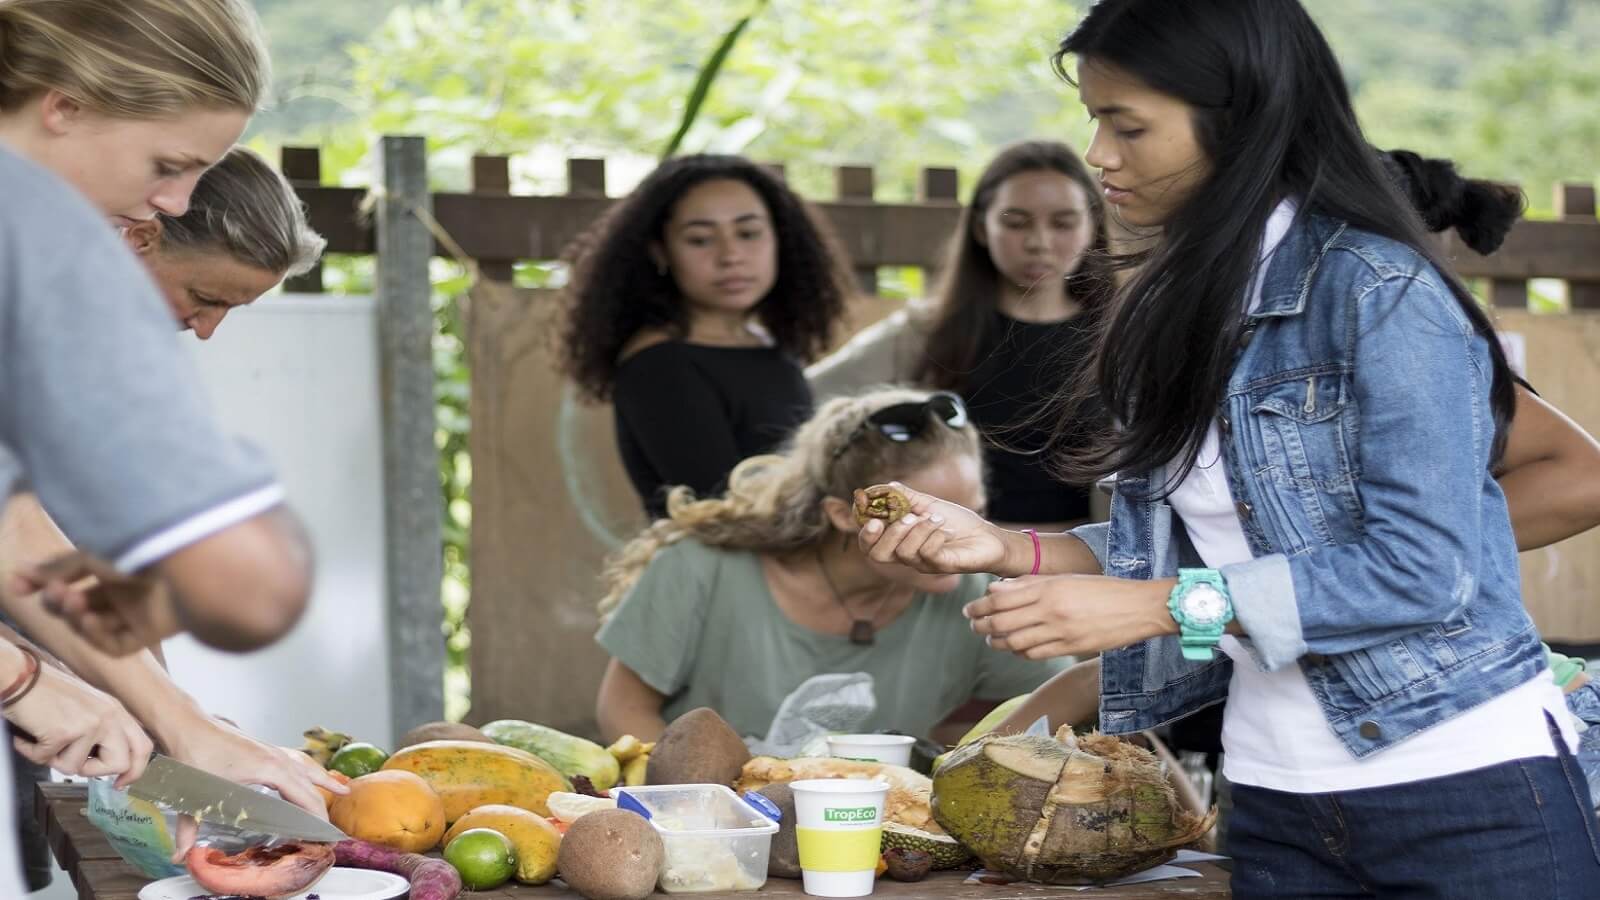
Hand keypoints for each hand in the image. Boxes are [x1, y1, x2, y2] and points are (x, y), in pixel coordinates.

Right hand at [5, 654, 152, 786]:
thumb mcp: (89, 708)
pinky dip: (32, 751)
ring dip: (54, 759)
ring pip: (76, 768)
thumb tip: (108, 764)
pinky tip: (29, 735)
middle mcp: (109, 716)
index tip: (120, 783)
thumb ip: (104, 732)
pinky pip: (47, 760)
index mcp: (116, 711)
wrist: (20, 677)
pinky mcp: (65, 731)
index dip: (134, 771)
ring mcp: (90, 724)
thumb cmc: (47, 693)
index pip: (142, 747)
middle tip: (73, 761)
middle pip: (120, 764)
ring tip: (45, 738)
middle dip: (92, 771)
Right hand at [9, 551, 179, 655]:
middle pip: (80, 605)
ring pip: (94, 625)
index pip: (72, 579)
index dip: (44, 583)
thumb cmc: (141, 550)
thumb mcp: (93, 554)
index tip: (15, 586)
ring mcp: (139, 613)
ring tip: (72, 602)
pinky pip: (115, 644)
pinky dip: (96, 635)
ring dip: (75, 616)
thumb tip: (21, 574)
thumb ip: (58, 568)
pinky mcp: (150, 634)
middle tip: (54, 593)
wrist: (186, 565)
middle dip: (59, 601)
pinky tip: (88, 620)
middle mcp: (127, 590)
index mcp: (115, 565)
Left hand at [165, 715, 349, 857]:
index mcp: (269, 768)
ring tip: (341, 790)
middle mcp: (276, 757)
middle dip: (323, 803)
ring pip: (306, 766)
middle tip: (331, 826)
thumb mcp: (194, 794)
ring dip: (323, 779)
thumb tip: (180, 854)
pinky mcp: (263, 747)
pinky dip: (307, 769)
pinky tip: (307, 773)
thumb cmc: (193, 753)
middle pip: (309, 782)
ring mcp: (271, 750)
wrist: (187, 722)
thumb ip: (190, 827)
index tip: (325, 831)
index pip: (303, 795)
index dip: (315, 814)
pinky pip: (294, 760)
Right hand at [856, 482, 1022, 574]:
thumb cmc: (958, 523)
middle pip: (877, 555)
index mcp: (900, 541)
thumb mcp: (929, 505)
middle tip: (905, 518)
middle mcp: (907, 556)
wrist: (988, 537)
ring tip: (936, 518)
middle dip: (886, 534)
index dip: (865, 530)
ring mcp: (923, 564)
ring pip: (905, 552)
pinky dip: (934, 536)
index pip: (870, 544)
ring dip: (919, 529)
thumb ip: (907, 498)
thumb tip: (886, 487)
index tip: (870, 511)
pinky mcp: (941, 567)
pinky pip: (928, 554)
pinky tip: (946, 529)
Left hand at [964, 574, 1176, 659]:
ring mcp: (1060, 632)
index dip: (980, 607)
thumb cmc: (1102, 589)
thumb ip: (1029, 584)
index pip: (1001, 599)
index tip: (970, 610)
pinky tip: (1014, 647)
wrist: (1138, 608)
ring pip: (1014, 642)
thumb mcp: (1065, 579)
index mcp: (1049, 588)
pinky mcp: (1070, 648)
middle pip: (1002, 622)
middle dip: (981, 625)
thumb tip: (996, 590)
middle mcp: (1051, 610)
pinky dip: (1018, 652)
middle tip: (973, 625)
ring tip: (989, 638)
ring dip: (996, 642)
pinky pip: (1034, 654)